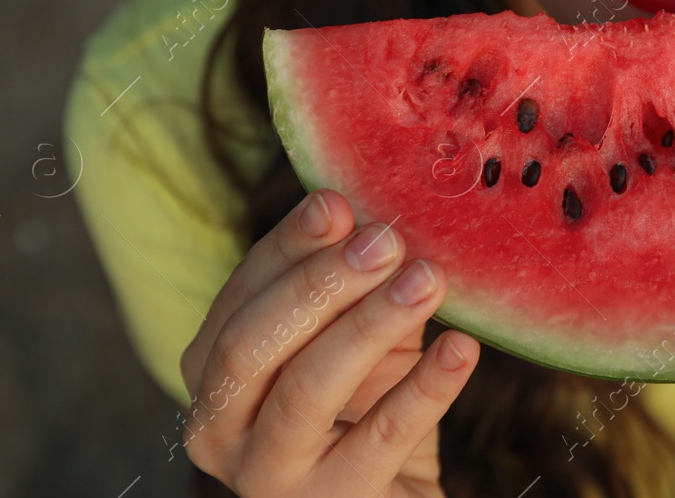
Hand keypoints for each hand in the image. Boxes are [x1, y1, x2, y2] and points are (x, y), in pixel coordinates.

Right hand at [178, 189, 480, 496]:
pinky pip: (381, 439)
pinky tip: (461, 348)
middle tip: (386, 241)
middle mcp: (220, 430)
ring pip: (307, 390)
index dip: (287, 247)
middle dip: (319, 283)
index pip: (238, 298)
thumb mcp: (356, 336)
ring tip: (428, 281)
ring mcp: (270, 478)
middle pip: (252, 346)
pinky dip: (426, 388)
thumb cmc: (364, 408)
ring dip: (371, 324)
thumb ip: (358, 282)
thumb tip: (372, 213)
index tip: (337, 203)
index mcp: (213, 373)